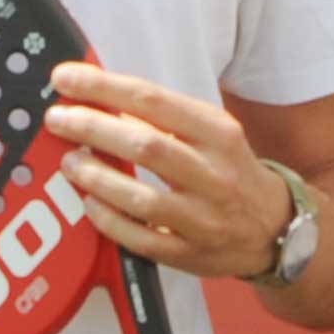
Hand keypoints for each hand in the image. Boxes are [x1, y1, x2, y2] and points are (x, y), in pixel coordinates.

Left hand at [42, 62, 288, 278]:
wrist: (276, 227)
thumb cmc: (231, 171)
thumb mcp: (212, 133)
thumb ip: (164, 118)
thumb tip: (100, 98)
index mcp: (219, 132)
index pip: (153, 100)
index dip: (103, 87)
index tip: (65, 78)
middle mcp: (215, 173)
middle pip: (145, 145)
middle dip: (92, 128)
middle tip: (57, 119)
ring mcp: (204, 218)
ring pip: (142, 197)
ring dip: (97, 177)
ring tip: (70, 162)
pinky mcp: (190, 254)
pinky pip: (141, 239)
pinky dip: (109, 220)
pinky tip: (89, 203)